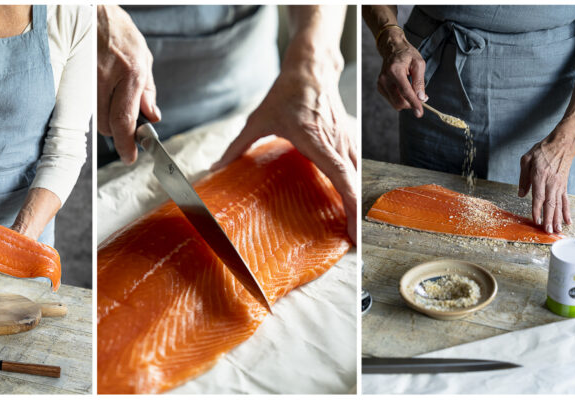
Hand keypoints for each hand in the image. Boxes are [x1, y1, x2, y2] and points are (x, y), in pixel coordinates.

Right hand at [97, 5, 159, 163]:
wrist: (91, 10)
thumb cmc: (117, 30)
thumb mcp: (143, 57)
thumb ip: (148, 90)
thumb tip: (152, 116)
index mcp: (131, 72)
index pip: (125, 121)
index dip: (127, 145)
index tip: (130, 156)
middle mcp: (107, 77)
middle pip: (107, 126)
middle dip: (117, 130)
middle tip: (124, 121)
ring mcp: (86, 77)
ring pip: (94, 118)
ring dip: (104, 118)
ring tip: (110, 98)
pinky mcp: (71, 76)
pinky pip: (82, 106)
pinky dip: (90, 108)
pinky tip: (96, 93)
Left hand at [212, 43, 356, 242]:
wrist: (311, 68)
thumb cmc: (287, 92)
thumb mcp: (259, 119)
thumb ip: (238, 145)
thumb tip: (216, 167)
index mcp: (317, 142)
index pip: (342, 180)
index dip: (350, 208)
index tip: (352, 232)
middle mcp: (337, 143)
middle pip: (355, 185)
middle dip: (356, 216)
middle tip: (351, 243)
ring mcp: (346, 141)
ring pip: (358, 178)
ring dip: (356, 203)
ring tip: (349, 228)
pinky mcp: (348, 139)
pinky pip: (355, 167)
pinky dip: (354, 186)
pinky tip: (346, 201)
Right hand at [375, 27, 426, 116]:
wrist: (392, 49)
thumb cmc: (407, 55)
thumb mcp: (419, 64)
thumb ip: (420, 82)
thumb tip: (421, 98)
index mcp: (395, 71)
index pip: (405, 92)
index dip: (414, 104)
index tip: (420, 113)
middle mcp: (385, 79)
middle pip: (399, 101)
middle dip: (411, 104)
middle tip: (421, 97)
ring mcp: (381, 84)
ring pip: (395, 103)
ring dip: (406, 101)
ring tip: (412, 90)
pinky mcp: (380, 87)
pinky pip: (392, 100)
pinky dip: (400, 98)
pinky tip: (403, 88)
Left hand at [518, 127, 574, 232]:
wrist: (562, 144)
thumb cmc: (541, 151)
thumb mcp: (526, 160)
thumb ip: (523, 178)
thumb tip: (521, 194)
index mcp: (540, 176)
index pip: (538, 197)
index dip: (537, 210)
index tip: (535, 220)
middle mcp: (551, 182)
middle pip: (550, 204)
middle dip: (548, 219)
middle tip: (547, 232)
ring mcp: (559, 185)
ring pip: (558, 205)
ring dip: (557, 219)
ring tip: (557, 231)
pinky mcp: (564, 186)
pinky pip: (566, 201)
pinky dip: (566, 212)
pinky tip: (568, 221)